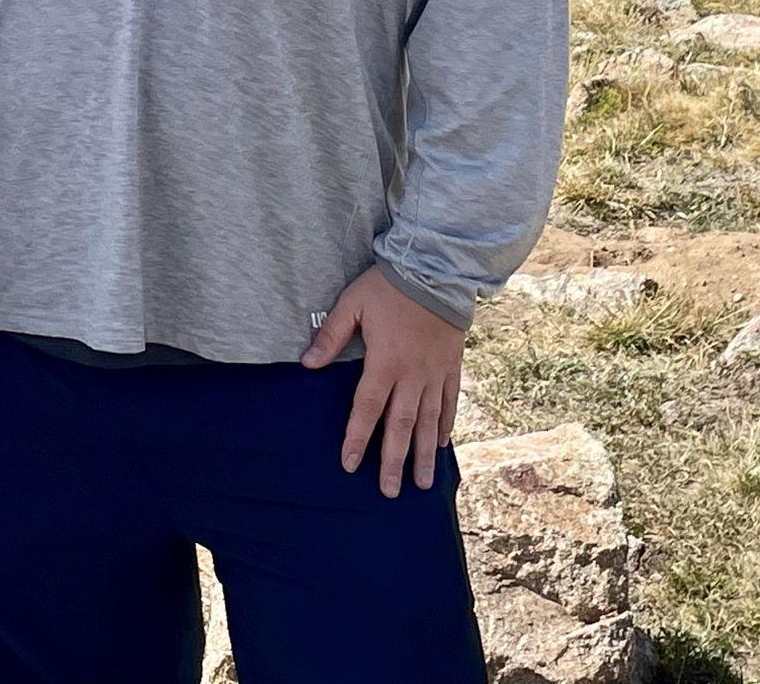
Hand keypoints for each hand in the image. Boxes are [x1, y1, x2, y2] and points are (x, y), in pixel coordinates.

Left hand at [303, 266, 465, 497]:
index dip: (357, 438)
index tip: (349, 464)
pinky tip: (442, 443)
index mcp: (385, 363)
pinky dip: (445, 423)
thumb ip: (331, 336)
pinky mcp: (451, 365)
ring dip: (424, 454)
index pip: (367, 409)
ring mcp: (434, 373)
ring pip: (428, 421)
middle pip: (401, 425)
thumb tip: (308, 364)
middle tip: (389, 491)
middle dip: (393, 460)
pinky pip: (449, 401)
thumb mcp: (353, 303)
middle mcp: (412, 375)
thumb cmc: (389, 285)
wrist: (435, 268)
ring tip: (422, 483)